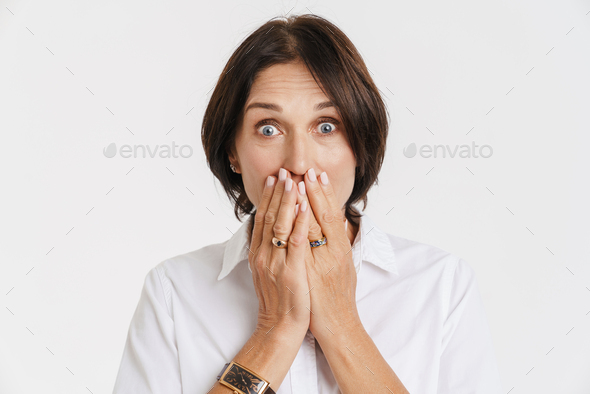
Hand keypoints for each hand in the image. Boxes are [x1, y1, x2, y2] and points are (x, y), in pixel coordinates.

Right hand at [249, 169, 312, 335]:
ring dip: (288, 200)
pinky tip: (305, 206)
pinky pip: (296, 241)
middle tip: (282, 171)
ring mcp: (276, 262)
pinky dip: (301, 221)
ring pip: (281, 224)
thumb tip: (270, 232)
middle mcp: (263, 255)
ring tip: (293, 179)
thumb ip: (268, 251)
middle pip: (269, 216)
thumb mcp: (267, 272)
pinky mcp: (292, 270)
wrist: (279, 327)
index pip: (261, 218)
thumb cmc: (278, 301)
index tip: (273, 179)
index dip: (267, 197)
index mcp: (258, 254)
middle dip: (277, 192)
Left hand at [295, 168, 361, 340]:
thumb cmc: (336, 297)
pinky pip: (300, 244)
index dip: (325, 193)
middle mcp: (333, 253)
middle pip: (323, 216)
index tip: (318, 175)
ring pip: (312, 226)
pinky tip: (293, 211)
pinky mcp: (305, 272)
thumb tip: (328, 223)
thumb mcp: (341, 267)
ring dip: (303, 202)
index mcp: (341, 249)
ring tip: (296, 181)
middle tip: (306, 170)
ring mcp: (319, 262)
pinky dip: (297, 226)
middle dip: (313, 191)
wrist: (336, 325)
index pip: (332, 215)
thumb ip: (335, 245)